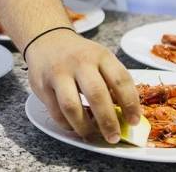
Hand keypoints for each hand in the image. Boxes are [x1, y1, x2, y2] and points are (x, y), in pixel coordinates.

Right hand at [25, 30, 141, 142]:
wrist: (46, 38)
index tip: (134, 121)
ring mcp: (58, 73)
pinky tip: (74, 127)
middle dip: (107, 121)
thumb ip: (111, 79)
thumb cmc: (79, 54)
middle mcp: (79, 62)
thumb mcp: (99, 56)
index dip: (130, 103)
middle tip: (114, 137)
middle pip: (96, 95)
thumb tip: (125, 113)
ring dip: (84, 126)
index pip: (120, 80)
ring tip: (92, 135)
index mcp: (100, 55)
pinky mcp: (41, 85)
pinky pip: (55, 112)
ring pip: (72, 106)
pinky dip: (67, 124)